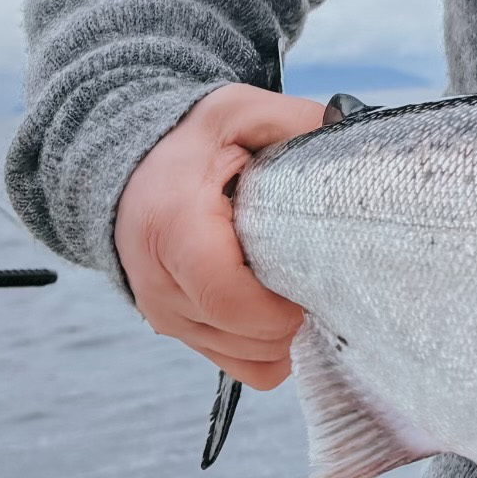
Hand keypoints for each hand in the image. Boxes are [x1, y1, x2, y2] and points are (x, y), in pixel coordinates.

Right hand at [112, 82, 323, 389]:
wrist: (127, 168)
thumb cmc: (188, 140)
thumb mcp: (237, 112)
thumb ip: (295, 123)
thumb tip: (349, 137)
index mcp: (173, 226)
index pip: (228, 297)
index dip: (281, 307)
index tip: (318, 282)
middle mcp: (160, 282)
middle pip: (245, 337)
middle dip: (295, 320)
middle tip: (323, 280)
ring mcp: (164, 314)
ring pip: (245, 359)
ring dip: (283, 336)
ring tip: (300, 286)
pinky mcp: (176, 330)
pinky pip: (236, 365)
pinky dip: (266, 348)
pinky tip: (280, 308)